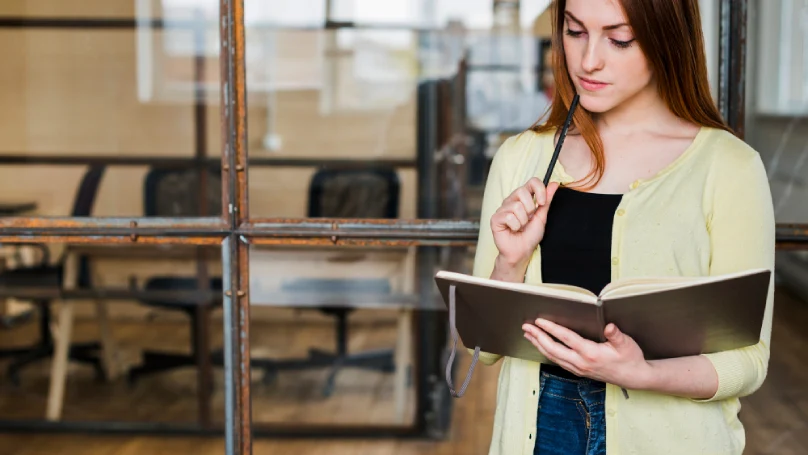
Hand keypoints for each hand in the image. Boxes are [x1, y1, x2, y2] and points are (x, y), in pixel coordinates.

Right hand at [491, 178, 558, 270]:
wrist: (521, 251)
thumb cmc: (530, 236)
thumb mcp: (541, 217)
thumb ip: (546, 200)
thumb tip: (554, 184)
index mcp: (523, 198)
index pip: (531, 181)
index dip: (539, 190)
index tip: (542, 203)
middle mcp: (511, 200)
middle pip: (522, 191)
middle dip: (530, 209)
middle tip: (528, 220)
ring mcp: (502, 209)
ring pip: (516, 206)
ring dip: (522, 221)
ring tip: (520, 227)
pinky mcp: (495, 218)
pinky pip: (509, 217)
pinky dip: (515, 226)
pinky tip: (513, 230)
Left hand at [522, 319, 653, 389]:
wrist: (635, 378)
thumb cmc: (630, 359)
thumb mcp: (626, 344)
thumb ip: (615, 335)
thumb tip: (609, 326)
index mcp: (590, 354)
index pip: (566, 339)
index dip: (551, 329)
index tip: (540, 321)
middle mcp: (581, 363)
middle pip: (553, 349)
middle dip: (538, 337)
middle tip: (526, 326)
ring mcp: (578, 369)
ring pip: (553, 357)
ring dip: (539, 345)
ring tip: (528, 334)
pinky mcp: (579, 372)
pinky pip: (558, 362)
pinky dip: (547, 353)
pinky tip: (542, 346)